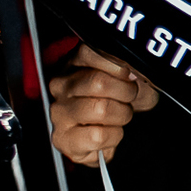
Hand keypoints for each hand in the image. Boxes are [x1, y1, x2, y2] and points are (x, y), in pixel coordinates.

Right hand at [48, 44, 158, 166]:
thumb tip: (131, 71)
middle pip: (99, 82)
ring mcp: (58, 112)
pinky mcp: (62, 138)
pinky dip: (114, 136)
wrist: (115, 131)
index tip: (129, 75)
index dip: (118, 66)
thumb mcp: (131, 77)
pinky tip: (111, 132)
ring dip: (121, 115)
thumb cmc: (121, 99)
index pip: (89, 52)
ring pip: (100, 110)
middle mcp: (61, 85)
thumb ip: (129, 68)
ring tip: (120, 116)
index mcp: (74, 62)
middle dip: (126, 93)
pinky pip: (98, 136)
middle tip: (129, 98)